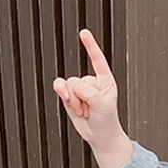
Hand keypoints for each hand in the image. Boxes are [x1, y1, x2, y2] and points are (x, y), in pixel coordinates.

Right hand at [53, 30, 132, 167]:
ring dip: (74, 101)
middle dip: (82, 96)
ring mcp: (80, 89)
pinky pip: (59, 86)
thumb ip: (90, 93)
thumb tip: (74, 86)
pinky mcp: (70, 95)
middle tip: (92, 108)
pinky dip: (62, 94)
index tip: (83, 33)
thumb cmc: (107, 120)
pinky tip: (71, 104)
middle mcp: (92, 82)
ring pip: (68, 84)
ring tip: (85, 110)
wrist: (99, 135)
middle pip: (78, 79)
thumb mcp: (103, 105)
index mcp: (106, 81)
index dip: (90, 46)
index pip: (98, 60)